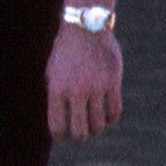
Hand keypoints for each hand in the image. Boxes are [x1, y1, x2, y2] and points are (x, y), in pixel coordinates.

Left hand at [47, 26, 122, 141]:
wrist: (85, 28)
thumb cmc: (64, 52)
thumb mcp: (51, 72)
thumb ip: (53, 96)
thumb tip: (56, 121)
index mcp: (56, 90)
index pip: (57, 127)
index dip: (60, 137)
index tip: (62, 138)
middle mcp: (76, 92)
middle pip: (80, 132)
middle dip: (79, 137)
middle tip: (79, 135)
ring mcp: (96, 88)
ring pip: (98, 125)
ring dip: (95, 128)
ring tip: (93, 125)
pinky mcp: (112, 82)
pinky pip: (114, 111)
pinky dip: (111, 118)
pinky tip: (106, 116)